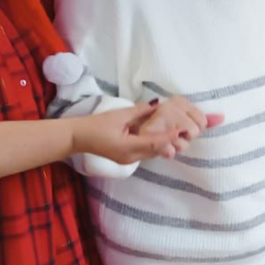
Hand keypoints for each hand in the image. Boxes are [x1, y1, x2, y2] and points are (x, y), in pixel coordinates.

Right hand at [71, 103, 200, 163]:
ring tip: (180, 134)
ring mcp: (128, 160)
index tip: (182, 130)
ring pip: (152, 152)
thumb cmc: (95, 125)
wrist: (77, 138)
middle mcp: (130, 157)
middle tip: (187, 132)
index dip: (169, 136)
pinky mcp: (126, 158)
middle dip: (171, 142)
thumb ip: (139, 111)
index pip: (153, 142)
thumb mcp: (118, 115)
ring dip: (165, 144)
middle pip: (156, 150)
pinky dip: (155, 145)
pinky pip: (145, 152)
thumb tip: (157, 104)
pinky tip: (164, 138)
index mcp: (127, 148)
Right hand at [136, 96, 223, 147]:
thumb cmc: (161, 127)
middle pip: (195, 131)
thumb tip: (222, 118)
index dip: (193, 130)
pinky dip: (167, 151)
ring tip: (164, 139)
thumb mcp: (183, 120)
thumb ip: (203, 119)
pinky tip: (161, 146)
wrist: (132, 132)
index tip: (180, 128)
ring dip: (175, 146)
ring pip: (183, 142)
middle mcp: (170, 105)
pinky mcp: (150, 132)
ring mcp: (160, 118)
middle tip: (171, 134)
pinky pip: (170, 150)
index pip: (202, 121)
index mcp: (179, 100)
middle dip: (185, 138)